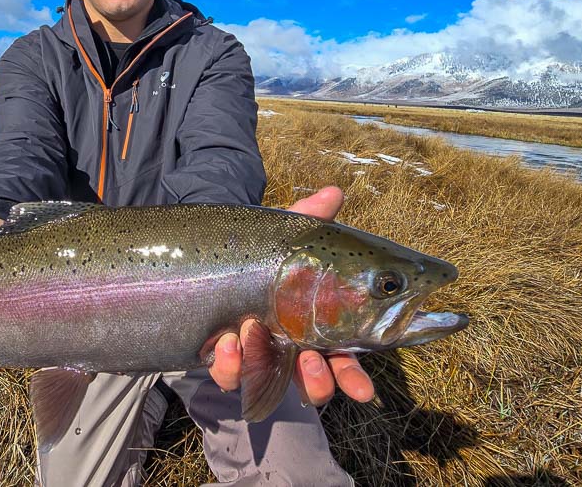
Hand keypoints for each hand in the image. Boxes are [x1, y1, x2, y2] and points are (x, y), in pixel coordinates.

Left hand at [207, 186, 374, 405]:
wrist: (218, 255)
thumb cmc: (267, 252)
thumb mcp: (288, 235)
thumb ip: (310, 218)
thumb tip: (333, 192)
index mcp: (317, 327)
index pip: (342, 359)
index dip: (354, 377)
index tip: (363, 388)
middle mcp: (289, 348)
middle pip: (312, 381)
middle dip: (319, 385)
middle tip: (317, 373)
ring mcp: (256, 354)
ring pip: (271, 382)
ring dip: (265, 370)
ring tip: (263, 341)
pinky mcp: (224, 357)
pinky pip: (228, 373)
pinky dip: (229, 364)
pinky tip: (228, 342)